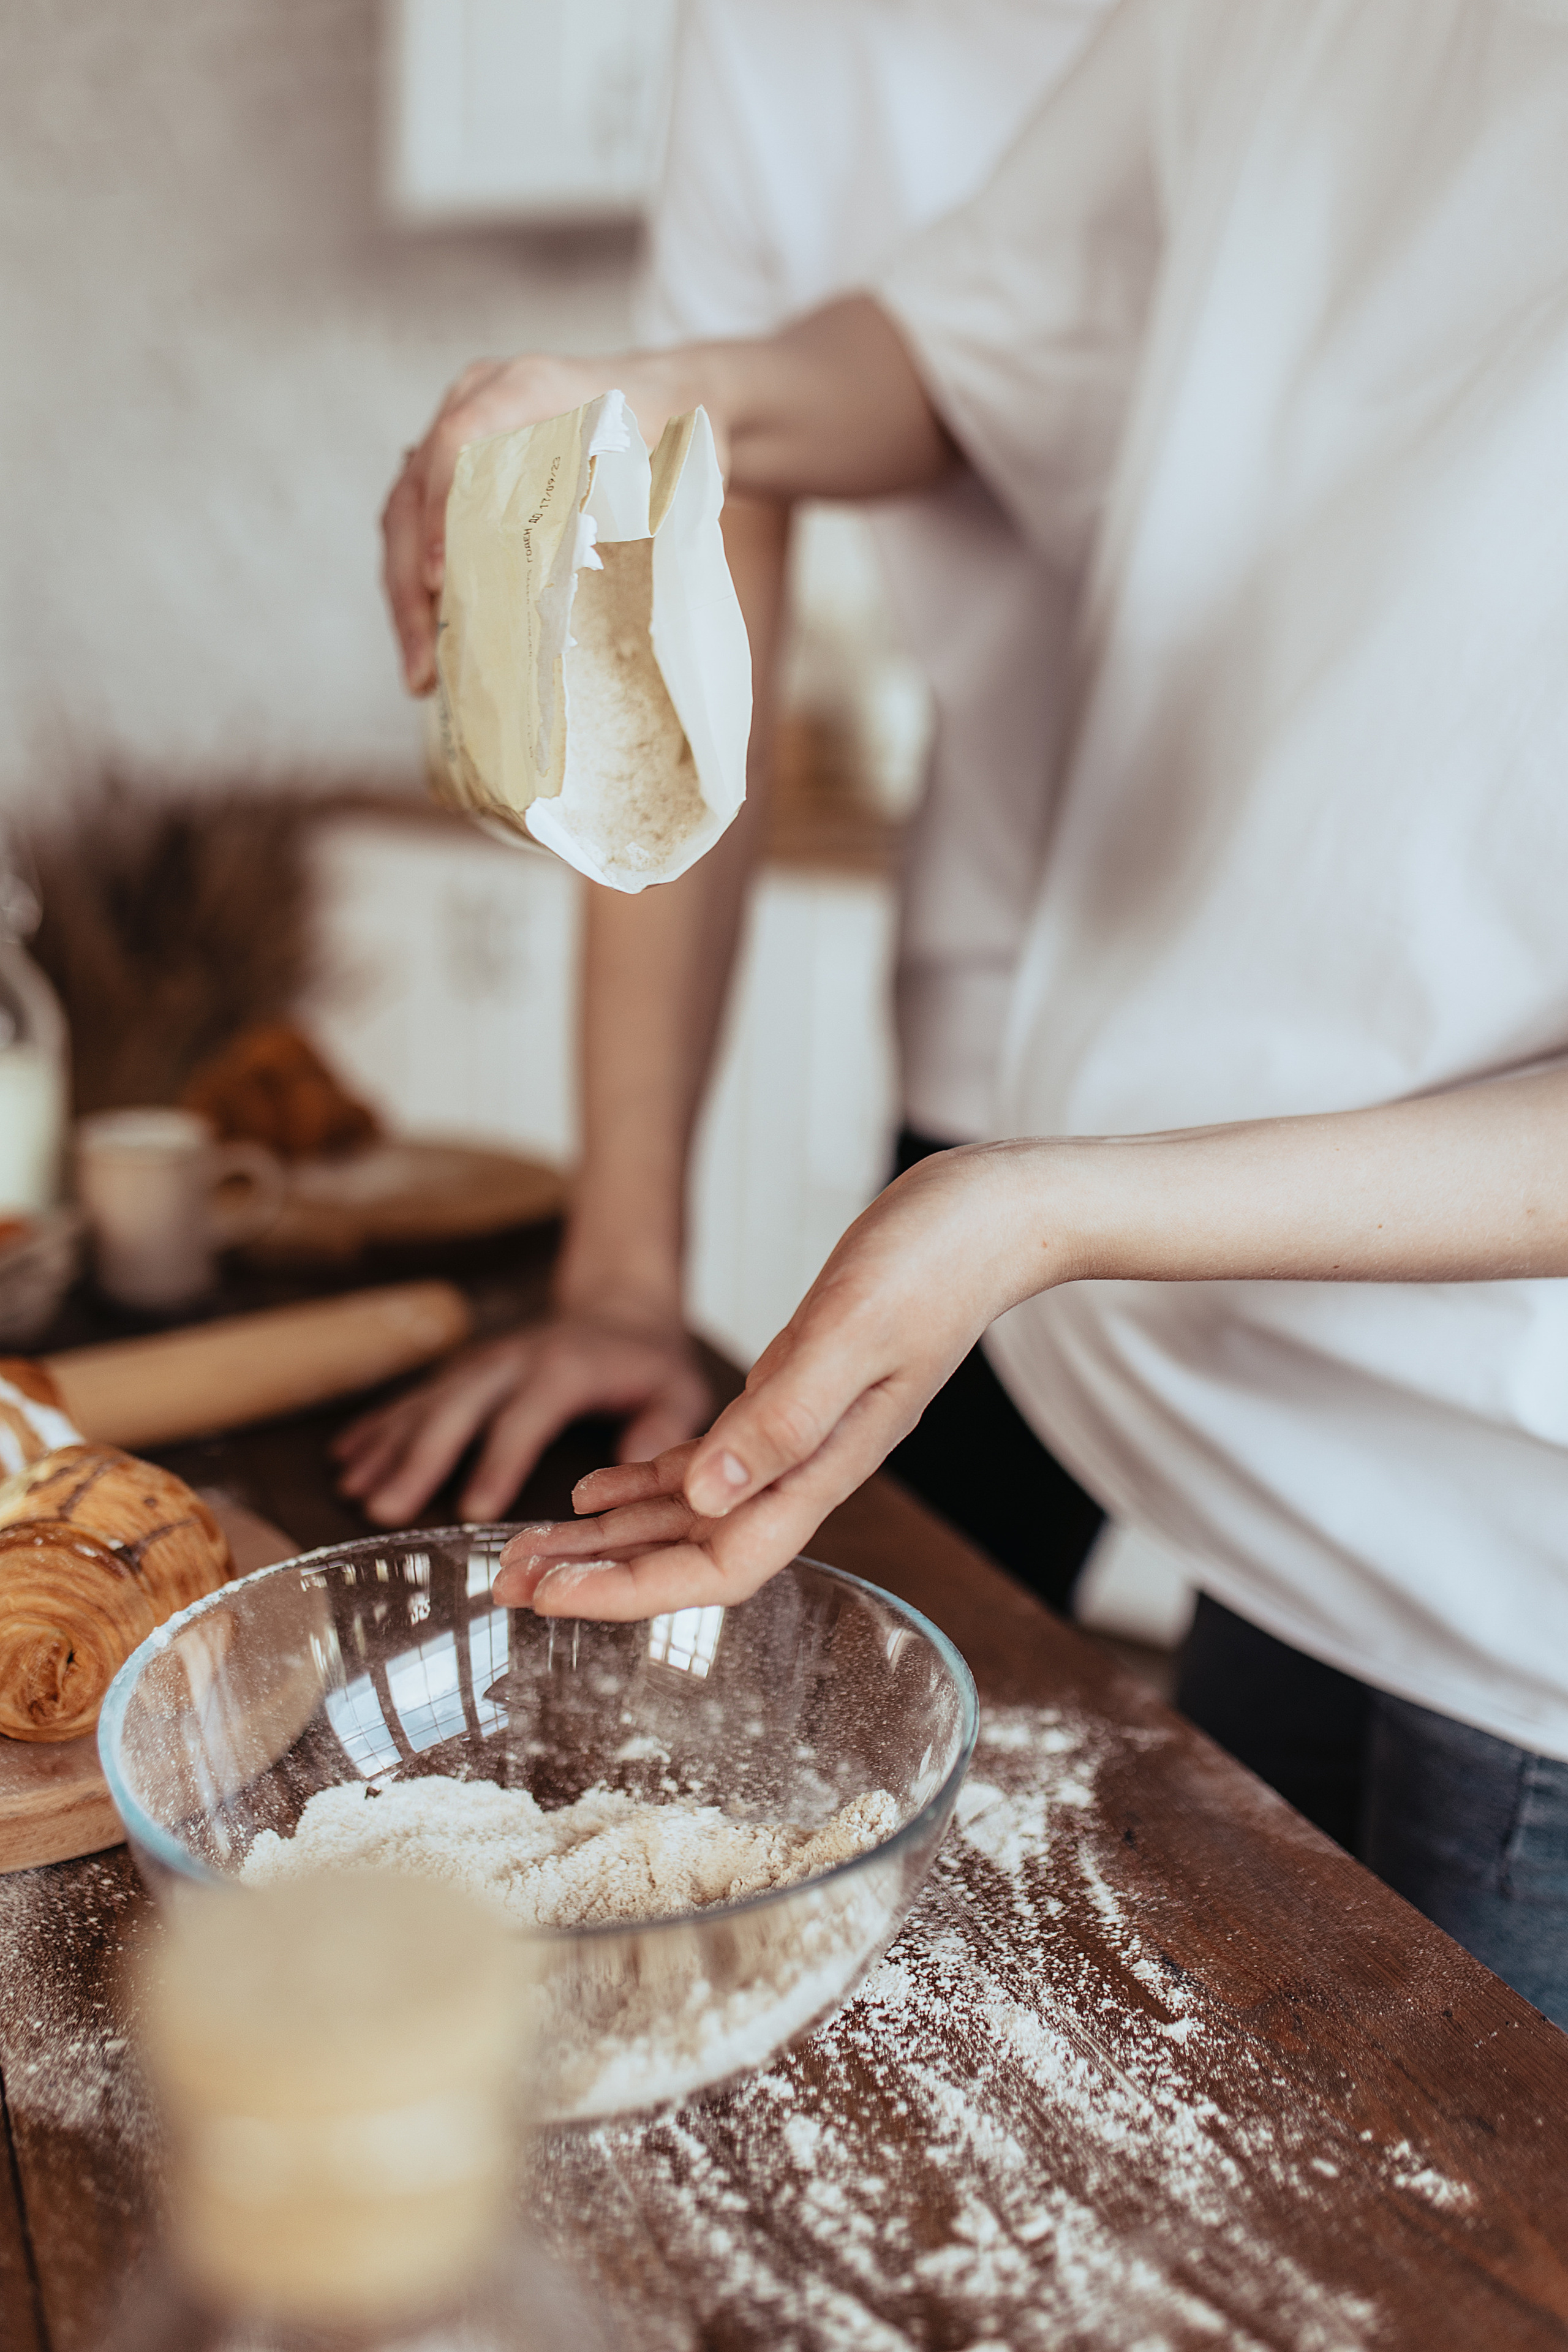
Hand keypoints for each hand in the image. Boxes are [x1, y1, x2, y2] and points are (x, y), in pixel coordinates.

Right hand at [330, 1309, 713, 1527]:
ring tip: (351, 1490)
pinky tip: (345, 1457)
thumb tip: (637, 1472)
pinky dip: (379, 1425)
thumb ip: (663, 1428)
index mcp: (565, 1369)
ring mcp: (483, 1361)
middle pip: (458, 1408)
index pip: (526, 1418)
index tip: (470, 1511)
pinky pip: (415, 1396)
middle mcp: (514, 1360)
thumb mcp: (679, 1389)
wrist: (621, 1303)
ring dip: (387, 1445)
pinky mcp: (465, 1369)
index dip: (497, 1463)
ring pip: (426, 1402)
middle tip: (383, 1510)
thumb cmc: (651, 1361)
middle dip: (418, 1459)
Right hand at [382, 350, 697, 696]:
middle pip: (413, 494)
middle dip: (410, 587)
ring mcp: (458, 432)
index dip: (441, 510)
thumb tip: (603, 573)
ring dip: (407, 600)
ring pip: (404, 519)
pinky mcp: (457, 469)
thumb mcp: (666, 452)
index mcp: (526, 388)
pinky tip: (433, 647)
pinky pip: (419, 528)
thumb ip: (639, 494)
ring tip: (421, 674)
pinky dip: (422, 590)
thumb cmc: (668, 428)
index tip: (440, 580)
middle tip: (423, 664)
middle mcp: (477, 401)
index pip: (460, 441)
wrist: (667, 397)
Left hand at [494, 1144, 1051, 1616]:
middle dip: (597, 1574)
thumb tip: (703, 1493)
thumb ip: (784, 1414)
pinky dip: (645, 1480)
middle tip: (504, 1583)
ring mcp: (799, 1434)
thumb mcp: (852, 1327)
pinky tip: (594, 1488)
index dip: (629, 1590)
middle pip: (688, 1551)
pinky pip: (708, 1462)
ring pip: (687, 1511)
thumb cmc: (936, 1260)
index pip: (718, 1563)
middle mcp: (807, 1465)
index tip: (549, 1595)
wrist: (992, 1214)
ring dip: (607, 1535)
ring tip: (526, 1547)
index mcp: (823, 1462)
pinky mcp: (791, 1394)